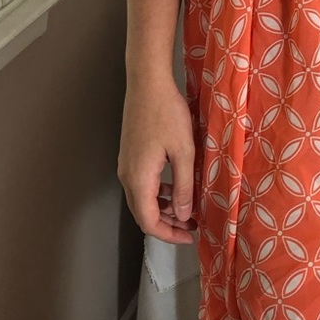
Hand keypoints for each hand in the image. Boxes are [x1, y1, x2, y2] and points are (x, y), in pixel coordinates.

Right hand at [117, 78, 198, 244]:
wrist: (147, 83)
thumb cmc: (167, 114)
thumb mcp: (183, 151)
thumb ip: (184, 186)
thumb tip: (184, 216)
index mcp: (139, 180)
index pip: (149, 222)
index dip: (169, 235)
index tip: (191, 235)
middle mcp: (127, 176)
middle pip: (143, 214)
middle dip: (168, 224)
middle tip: (193, 224)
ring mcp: (126, 165)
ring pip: (143, 199)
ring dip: (164, 208)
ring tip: (189, 207)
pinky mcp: (130, 155)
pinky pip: (142, 184)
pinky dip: (159, 192)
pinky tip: (176, 185)